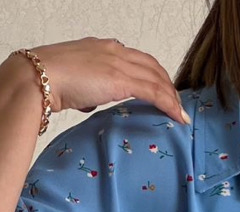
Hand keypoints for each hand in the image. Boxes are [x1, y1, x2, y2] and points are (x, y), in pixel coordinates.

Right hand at [26, 37, 188, 125]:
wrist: (40, 77)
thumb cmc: (51, 80)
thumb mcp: (76, 81)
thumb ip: (89, 87)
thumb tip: (91, 100)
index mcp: (104, 48)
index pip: (137, 59)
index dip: (153, 75)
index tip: (160, 90)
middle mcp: (115, 50)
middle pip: (153, 66)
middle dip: (167, 85)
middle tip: (175, 104)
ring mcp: (119, 63)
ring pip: (157, 78)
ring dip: (171, 97)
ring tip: (179, 113)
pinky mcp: (122, 79)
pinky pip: (154, 91)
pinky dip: (168, 103)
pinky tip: (176, 115)